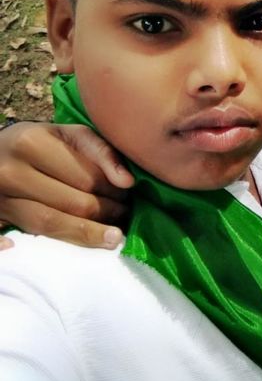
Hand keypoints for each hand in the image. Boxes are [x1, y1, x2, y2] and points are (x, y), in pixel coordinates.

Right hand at [0, 122, 133, 248]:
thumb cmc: (38, 141)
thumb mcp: (68, 134)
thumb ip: (100, 151)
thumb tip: (128, 183)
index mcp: (31, 143)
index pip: (85, 176)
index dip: (113, 190)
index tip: (129, 194)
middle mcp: (11, 172)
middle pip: (71, 202)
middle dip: (106, 211)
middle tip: (124, 214)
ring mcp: (0, 200)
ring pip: (52, 224)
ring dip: (89, 233)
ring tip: (114, 236)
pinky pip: (26, 237)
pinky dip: (52, 243)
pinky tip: (80, 246)